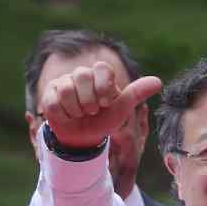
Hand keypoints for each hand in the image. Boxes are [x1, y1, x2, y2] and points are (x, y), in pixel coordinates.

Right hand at [40, 62, 161, 148]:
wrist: (84, 137)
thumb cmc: (104, 120)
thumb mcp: (122, 108)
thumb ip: (137, 93)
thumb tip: (158, 82)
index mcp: (99, 74)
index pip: (101, 68)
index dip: (104, 87)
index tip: (106, 103)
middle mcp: (80, 74)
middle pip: (82, 75)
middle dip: (90, 101)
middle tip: (93, 111)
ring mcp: (62, 82)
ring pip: (67, 89)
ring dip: (77, 110)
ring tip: (81, 114)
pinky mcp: (48, 94)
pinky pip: (55, 103)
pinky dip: (65, 115)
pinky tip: (68, 117)